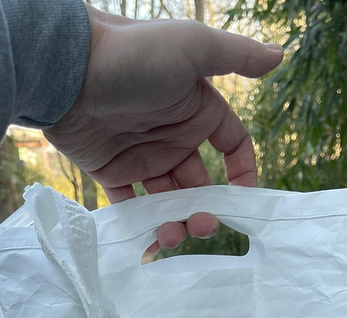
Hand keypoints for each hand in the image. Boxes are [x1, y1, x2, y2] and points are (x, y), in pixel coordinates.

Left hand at [45, 10, 282, 253]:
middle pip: (199, 183)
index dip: (242, 172)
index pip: (231, 145)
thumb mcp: (193, 48)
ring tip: (171, 236)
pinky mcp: (110, 171)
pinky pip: (131, 205)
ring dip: (175, 222)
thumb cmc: (134, 54)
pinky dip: (140, 226)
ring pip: (167, 200)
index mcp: (196, 110)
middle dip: (205, 208)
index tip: (244, 201)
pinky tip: (148, 241)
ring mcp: (141, 155)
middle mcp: (172, 135)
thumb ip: (237, 56)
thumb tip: (280, 55)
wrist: (66, 68)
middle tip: (201, 227)